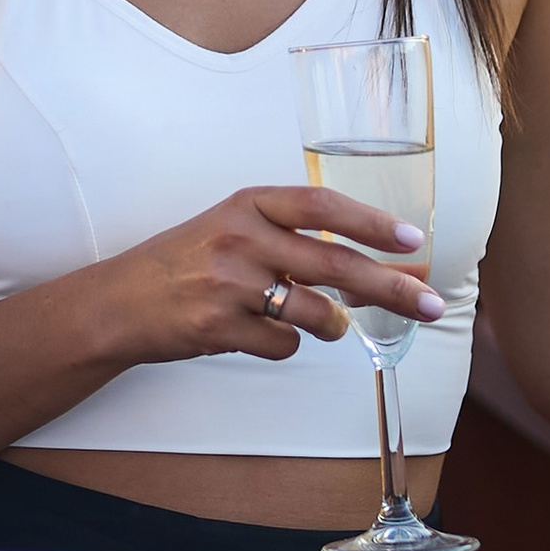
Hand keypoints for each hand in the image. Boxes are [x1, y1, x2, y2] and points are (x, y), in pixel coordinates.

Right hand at [106, 185, 444, 364]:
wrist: (118, 302)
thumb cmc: (182, 264)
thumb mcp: (231, 229)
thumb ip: (289, 237)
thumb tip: (367, 263)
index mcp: (247, 204)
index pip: (321, 205)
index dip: (372, 222)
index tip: (410, 240)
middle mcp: (239, 237)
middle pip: (335, 264)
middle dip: (392, 288)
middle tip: (431, 305)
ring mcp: (228, 283)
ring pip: (316, 313)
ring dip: (332, 325)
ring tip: (325, 324)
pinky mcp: (218, 326)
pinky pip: (284, 345)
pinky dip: (284, 346)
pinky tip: (256, 334)